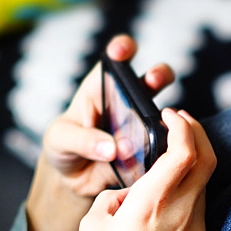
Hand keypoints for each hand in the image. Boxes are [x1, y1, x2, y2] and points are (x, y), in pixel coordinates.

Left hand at [25, 35, 174, 230]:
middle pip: (153, 80)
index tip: (122, 51)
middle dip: (159, 75)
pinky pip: (163, 149)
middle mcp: (128, 103)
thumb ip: (82, 140)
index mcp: (102, 88)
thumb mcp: (60, 140)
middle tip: (153, 81)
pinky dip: (165, 151)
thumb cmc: (63, 148)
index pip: (116, 59)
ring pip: (166, 114)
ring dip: (170, 117)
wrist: (72, 181)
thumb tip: (112, 148)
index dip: (123, 48)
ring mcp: (143, 127)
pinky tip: (160, 158)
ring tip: (162, 125)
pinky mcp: (150, 151)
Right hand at [65, 109, 216, 230]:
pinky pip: (201, 200)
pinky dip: (192, 180)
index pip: (185, 151)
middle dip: (197, 131)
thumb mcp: (95, 220)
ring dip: (195, 156)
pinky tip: (175, 181)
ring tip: (174, 147)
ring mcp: (194, 228)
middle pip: (208, 158)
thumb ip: (117, 193)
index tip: (169, 114)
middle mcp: (181, 213)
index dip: (182, 125)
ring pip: (206, 179)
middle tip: (180, 119)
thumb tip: (133, 190)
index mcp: (152, 203)